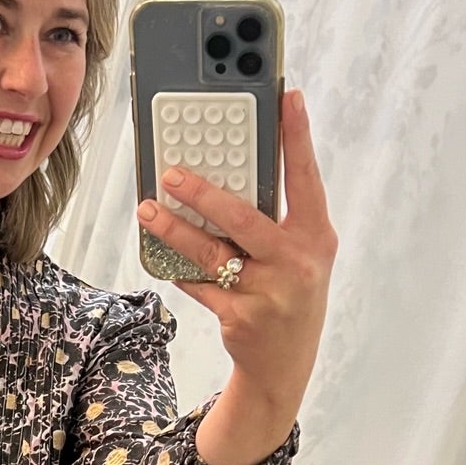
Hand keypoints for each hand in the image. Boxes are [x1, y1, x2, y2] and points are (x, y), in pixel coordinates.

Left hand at [138, 88, 336, 464]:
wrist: (284, 368)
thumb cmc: (288, 296)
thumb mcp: (298, 256)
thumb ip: (275, 219)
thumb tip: (228, 172)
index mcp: (316, 237)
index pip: (306, 177)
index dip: (297, 136)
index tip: (285, 96)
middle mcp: (297, 262)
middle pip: (245, 216)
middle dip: (204, 192)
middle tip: (172, 171)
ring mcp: (269, 293)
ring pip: (212, 251)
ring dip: (175, 228)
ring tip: (149, 209)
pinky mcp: (240, 317)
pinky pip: (199, 283)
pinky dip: (178, 267)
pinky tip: (160, 252)